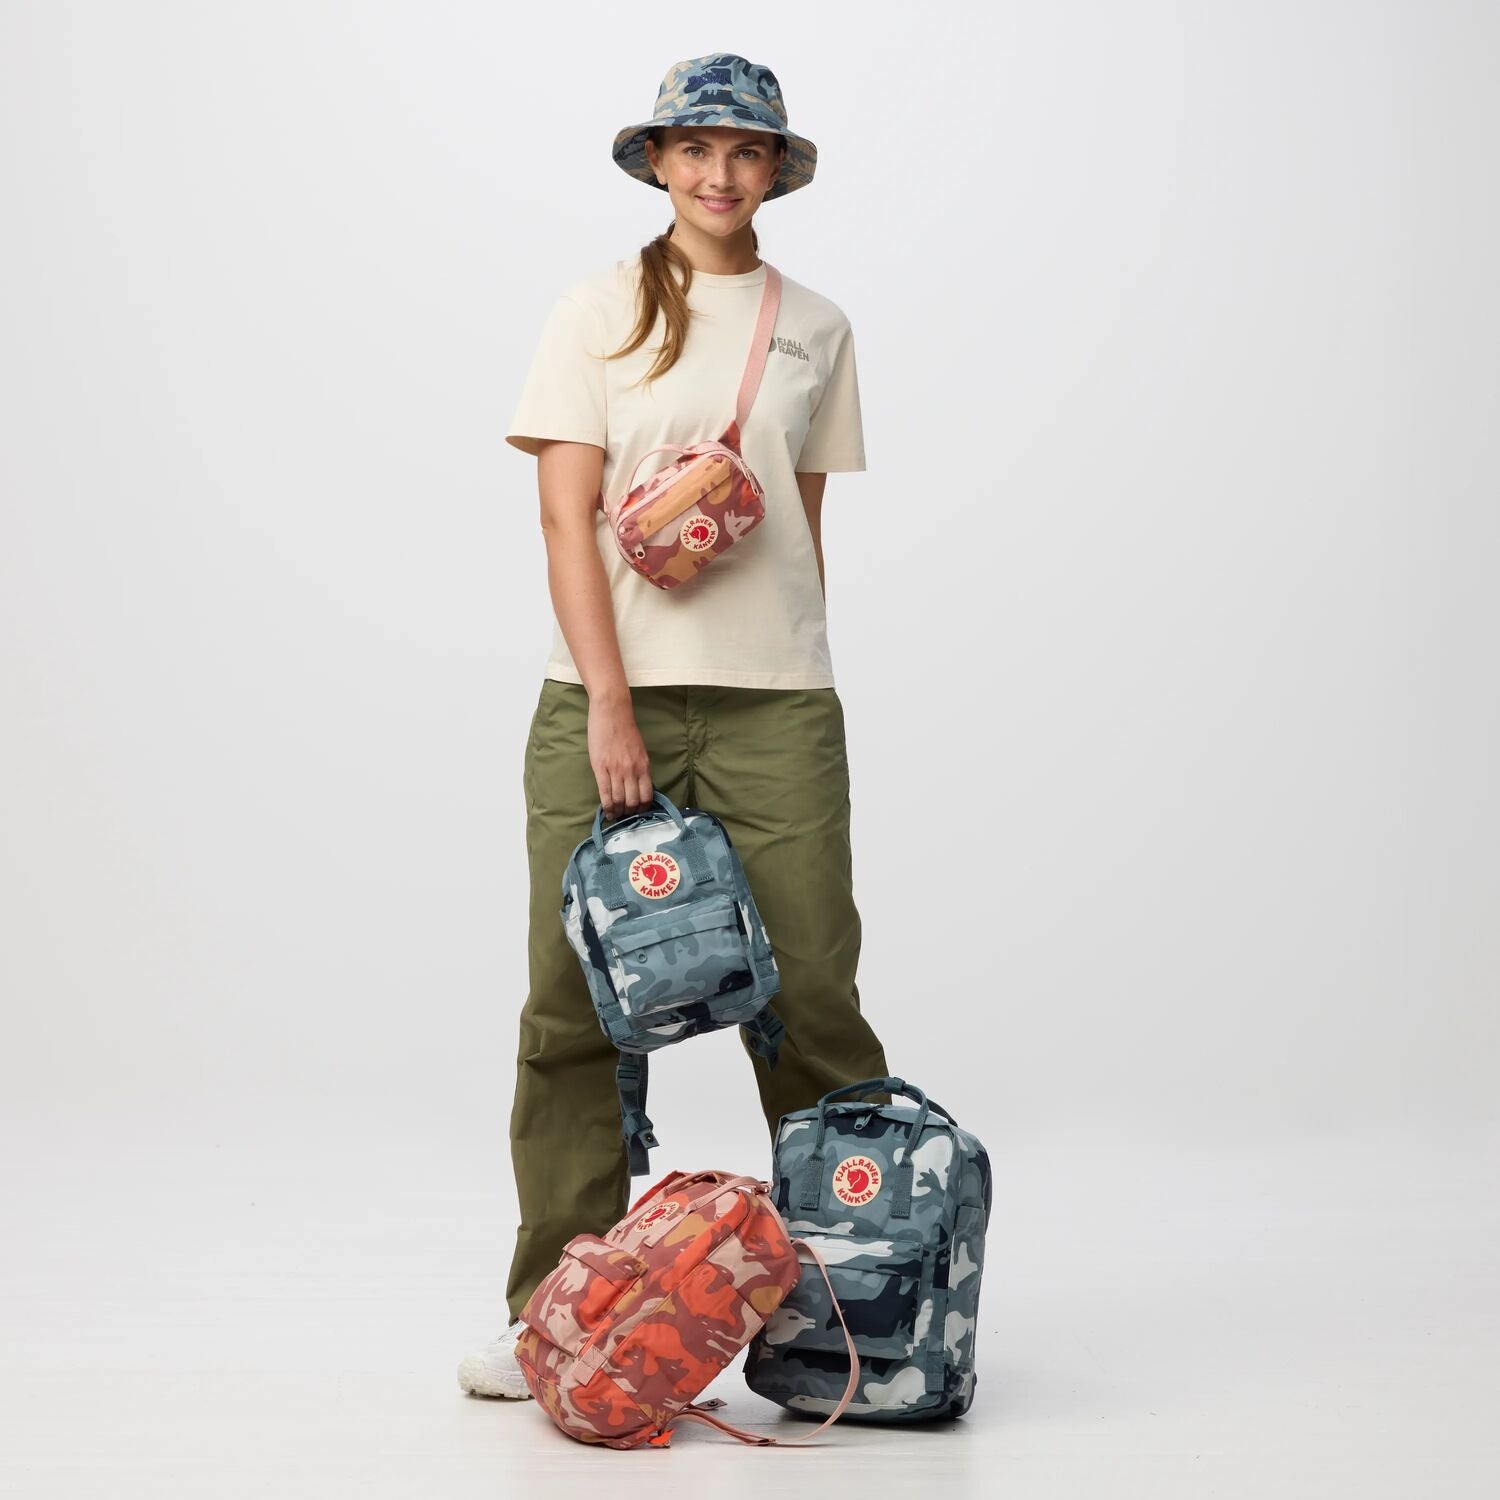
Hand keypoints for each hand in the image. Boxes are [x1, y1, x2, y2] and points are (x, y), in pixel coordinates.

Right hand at [588, 693, 653, 822]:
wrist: (612, 712)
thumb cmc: (625, 729)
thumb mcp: (640, 750)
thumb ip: (640, 767)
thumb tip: (638, 785)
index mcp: (644, 766)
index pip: (647, 795)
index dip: (642, 808)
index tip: (638, 812)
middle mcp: (632, 770)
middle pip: (633, 801)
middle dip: (629, 813)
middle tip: (625, 815)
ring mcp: (616, 770)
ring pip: (619, 800)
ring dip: (617, 812)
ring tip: (614, 815)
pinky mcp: (601, 767)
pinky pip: (605, 793)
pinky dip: (606, 806)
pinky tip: (606, 812)